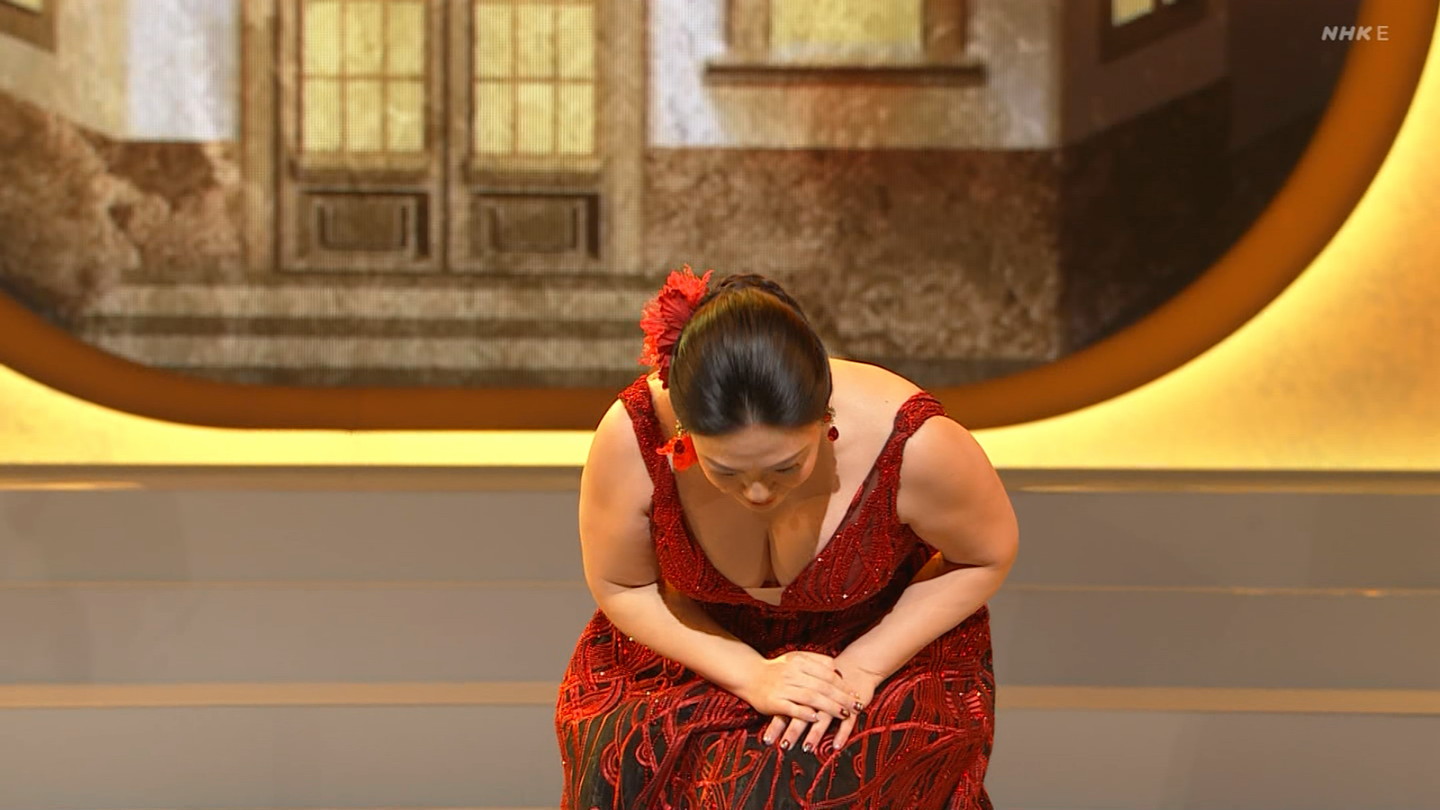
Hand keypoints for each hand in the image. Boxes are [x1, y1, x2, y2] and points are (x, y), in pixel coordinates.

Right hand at [736, 651, 860, 750]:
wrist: (748, 674)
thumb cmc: (776, 668)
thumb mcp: (796, 658)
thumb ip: (816, 661)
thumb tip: (837, 668)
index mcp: (799, 661)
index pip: (827, 673)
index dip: (843, 684)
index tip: (855, 693)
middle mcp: (792, 673)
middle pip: (823, 686)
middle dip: (842, 698)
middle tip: (857, 706)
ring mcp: (783, 688)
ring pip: (811, 697)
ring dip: (829, 707)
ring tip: (844, 714)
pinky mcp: (774, 702)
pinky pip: (792, 708)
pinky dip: (805, 713)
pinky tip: (817, 718)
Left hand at [763, 658, 882, 754]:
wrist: (854, 667)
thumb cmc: (825, 680)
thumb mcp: (808, 682)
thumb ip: (792, 696)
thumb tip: (768, 708)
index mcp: (805, 687)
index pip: (788, 707)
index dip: (777, 724)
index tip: (767, 740)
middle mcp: (820, 694)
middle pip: (804, 713)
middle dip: (793, 731)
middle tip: (784, 746)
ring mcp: (836, 700)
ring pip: (824, 718)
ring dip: (814, 734)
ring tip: (806, 749)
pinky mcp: (851, 705)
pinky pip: (848, 722)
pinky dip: (842, 734)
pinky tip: (836, 746)